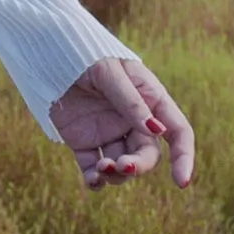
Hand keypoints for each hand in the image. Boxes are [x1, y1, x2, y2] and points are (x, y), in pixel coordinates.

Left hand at [50, 55, 193, 190]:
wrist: (50, 51)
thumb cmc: (86, 55)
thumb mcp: (111, 73)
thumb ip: (132, 102)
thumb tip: (157, 131)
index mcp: (150, 100)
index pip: (177, 132)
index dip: (183, 157)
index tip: (181, 182)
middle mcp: (133, 121)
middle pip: (147, 155)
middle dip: (138, 166)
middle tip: (121, 166)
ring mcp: (108, 132)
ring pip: (122, 166)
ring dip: (115, 175)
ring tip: (100, 169)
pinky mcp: (84, 141)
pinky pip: (93, 168)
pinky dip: (94, 180)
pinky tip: (92, 181)